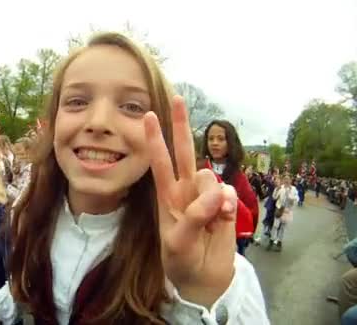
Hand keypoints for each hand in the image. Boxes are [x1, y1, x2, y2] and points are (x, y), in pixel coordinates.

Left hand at [145, 95, 235, 307]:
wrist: (203, 277)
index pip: (159, 162)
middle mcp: (184, 190)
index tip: (147, 115)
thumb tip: (215, 194)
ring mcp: (205, 195)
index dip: (153, 139)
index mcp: (166, 196)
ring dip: (212, 196)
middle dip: (180, 126)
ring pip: (211, 177)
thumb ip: (195, 216)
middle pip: (183, 152)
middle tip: (178, 98)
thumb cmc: (182, 259)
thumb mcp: (179, 242)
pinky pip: (228, 193)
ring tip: (210, 221)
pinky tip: (223, 220)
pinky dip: (227, 205)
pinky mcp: (223, 204)